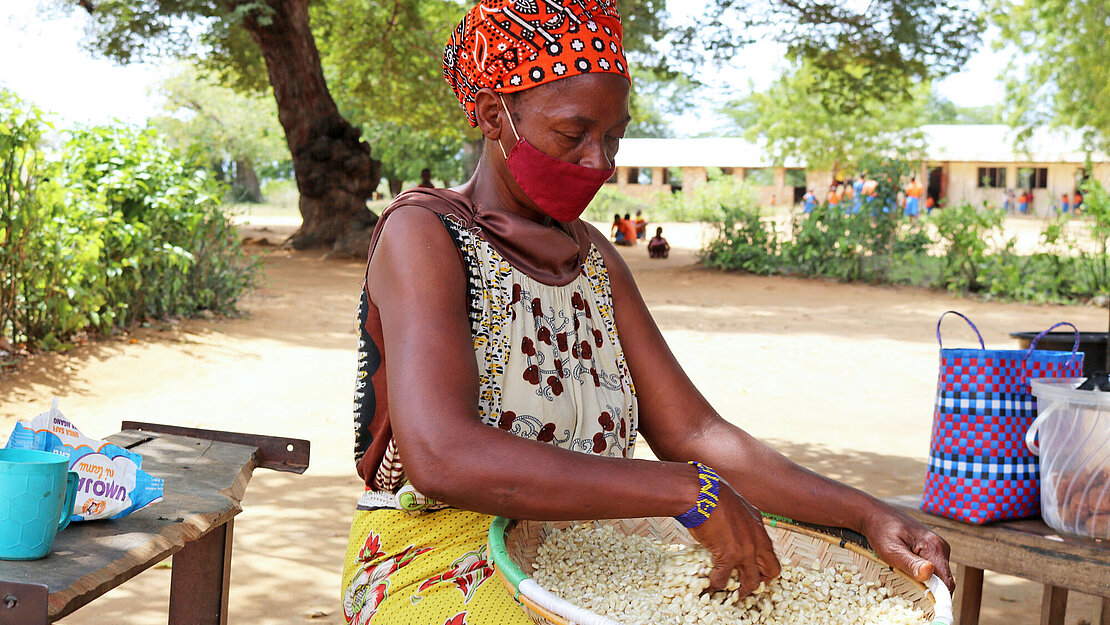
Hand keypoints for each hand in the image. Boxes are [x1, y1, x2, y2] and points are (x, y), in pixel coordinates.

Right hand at [688, 481, 780, 595]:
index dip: (764, 567)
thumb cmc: (711, 495)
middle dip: (760, 582)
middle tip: (747, 587)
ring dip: (741, 590)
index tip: (754, 572)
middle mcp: (757, 538)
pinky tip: (710, 583)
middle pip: (771, 570)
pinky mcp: (730, 555)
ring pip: (752, 581)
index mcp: (758, 525)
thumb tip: (729, 531)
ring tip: (731, 594)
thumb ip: (738, 521)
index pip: (770, 553)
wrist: (701, 492)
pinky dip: (716, 584)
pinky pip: (724, 578)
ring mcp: (746, 549)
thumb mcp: (734, 506)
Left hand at [860, 503, 954, 591]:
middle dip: (929, 586)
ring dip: (924, 578)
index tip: (923, 600)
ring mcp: (938, 546)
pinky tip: (906, 565)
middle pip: (944, 579)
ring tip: (903, 570)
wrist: (875, 515)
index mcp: (934, 547)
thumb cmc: (880, 531)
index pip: (947, 582)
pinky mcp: (932, 547)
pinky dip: (921, 571)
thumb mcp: (891, 550)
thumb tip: (929, 572)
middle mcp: (941, 546)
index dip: (939, 596)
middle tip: (906, 581)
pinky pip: (932, 566)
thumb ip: (910, 563)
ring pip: (938, 573)